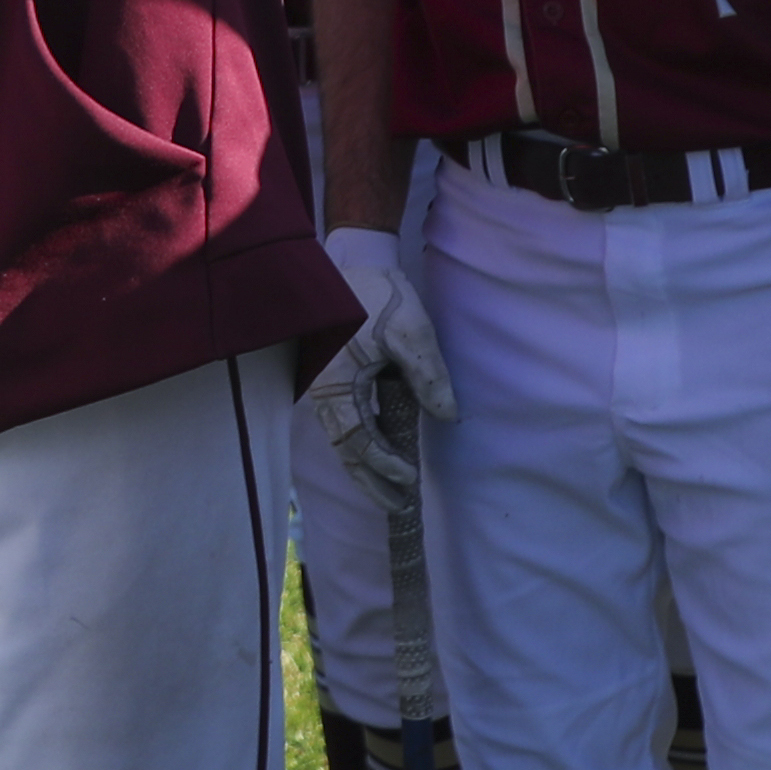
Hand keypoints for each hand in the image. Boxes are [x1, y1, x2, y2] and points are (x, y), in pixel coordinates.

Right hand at [307, 228, 458, 513]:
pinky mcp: (330, 380)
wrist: (352, 262)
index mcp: (338, 382)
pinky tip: (377, 455)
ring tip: (388, 491)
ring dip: (363, 467)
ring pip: (340, 439)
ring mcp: (323, 386)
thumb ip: (427, 375)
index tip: (410, 478)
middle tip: (396, 508)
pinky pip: (341, 424)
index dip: (384, 464)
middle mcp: (323, 391)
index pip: (360, 438)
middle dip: (369, 481)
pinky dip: (358, 446)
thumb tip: (448, 416)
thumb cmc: (378, 294)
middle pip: (344, 449)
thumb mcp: (410, 330)